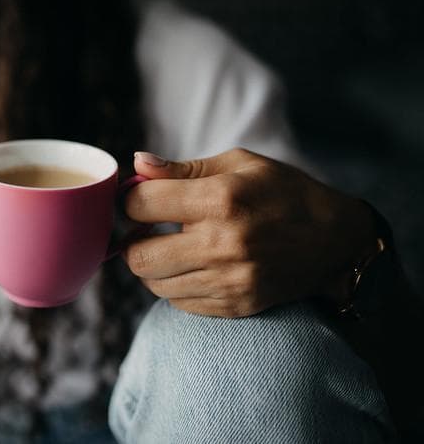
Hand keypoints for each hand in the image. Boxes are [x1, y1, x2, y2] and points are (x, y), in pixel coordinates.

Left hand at [123, 148, 377, 317]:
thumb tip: (138, 163)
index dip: (131, 199)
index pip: (141, 205)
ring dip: (153, 265)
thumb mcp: (239, 164)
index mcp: (220, 199)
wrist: (336, 240)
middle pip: (138, 255)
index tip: (140, 199)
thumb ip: (182, 168)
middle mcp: (222, 244)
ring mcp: (229, 280)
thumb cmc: (283, 192)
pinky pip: (179, 302)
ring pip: (154, 283)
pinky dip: (175, 285)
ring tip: (171, 247)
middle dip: (133, 240)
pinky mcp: (235, 305)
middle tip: (146, 230)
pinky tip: (193, 266)